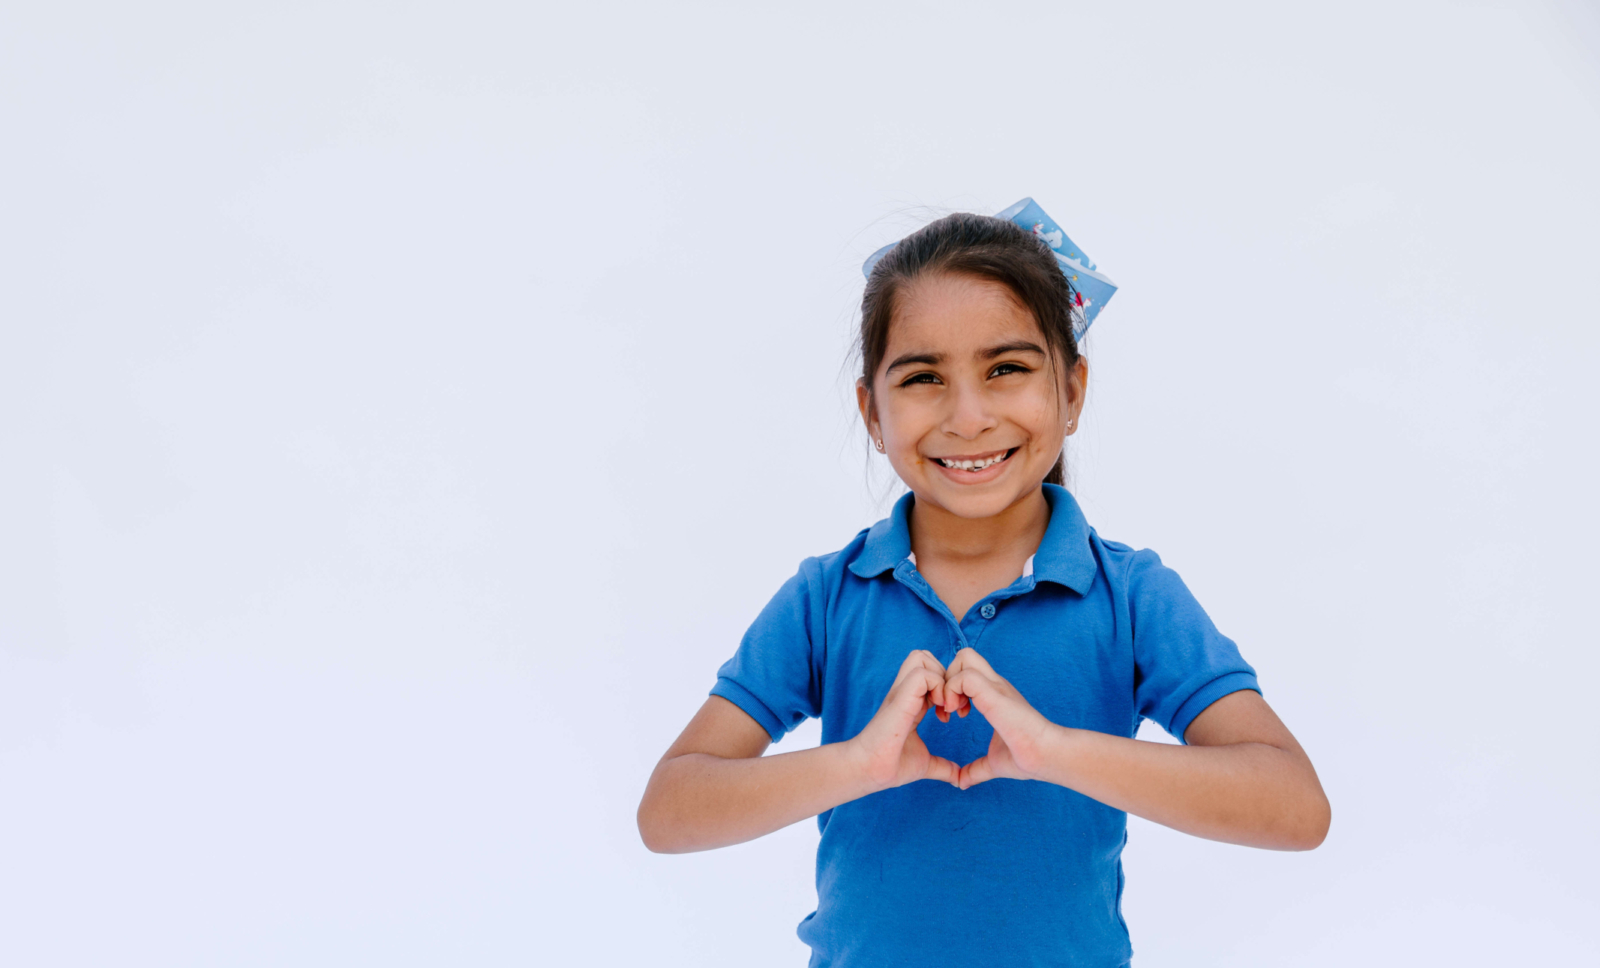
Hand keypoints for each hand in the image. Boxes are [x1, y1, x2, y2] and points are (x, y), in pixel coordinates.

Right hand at [848, 650, 961, 789]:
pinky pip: (922, 674)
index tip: (953, 714)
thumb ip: (942, 767)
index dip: (948, 687)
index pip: (930, 674)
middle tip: (951, 704)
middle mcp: (905, 693)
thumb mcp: (924, 763)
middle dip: (945, 675)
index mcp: (911, 702)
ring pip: (922, 657)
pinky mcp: (899, 699)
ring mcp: (901, 693)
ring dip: (940, 677)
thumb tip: (959, 778)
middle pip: (925, 657)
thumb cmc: (890, 766)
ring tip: (943, 705)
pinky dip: (936, 686)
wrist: (869, 771)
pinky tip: (938, 710)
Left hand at [944, 647, 1054, 789]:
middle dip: (947, 677)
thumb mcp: (994, 762)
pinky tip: (957, 714)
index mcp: (994, 695)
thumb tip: (962, 783)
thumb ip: (976, 769)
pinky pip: (965, 676)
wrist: (1048, 757)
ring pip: (964, 657)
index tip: (951, 714)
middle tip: (947, 708)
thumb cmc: (1028, 759)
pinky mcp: (996, 693)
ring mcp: (996, 686)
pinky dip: (953, 691)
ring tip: (952, 710)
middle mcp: (995, 685)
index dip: (951, 687)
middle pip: (964, 655)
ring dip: (949, 682)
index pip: (966, 669)